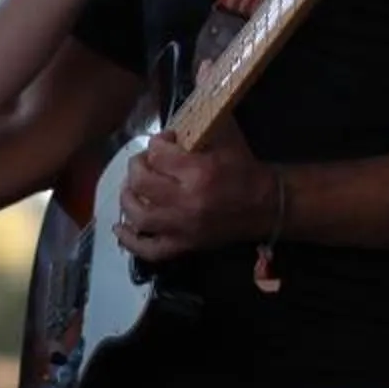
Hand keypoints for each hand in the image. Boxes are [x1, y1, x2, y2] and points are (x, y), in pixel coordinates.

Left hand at [114, 123, 282, 264]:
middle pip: (142, 183)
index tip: (163, 142)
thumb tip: (163, 137)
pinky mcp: (184, 246)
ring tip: (130, 189)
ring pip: (139, 215)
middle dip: (136, 167)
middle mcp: (187, 202)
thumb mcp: (223, 143)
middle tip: (143, 163)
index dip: (156, 143)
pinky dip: (130, 241)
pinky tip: (121, 227)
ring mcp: (182, 228)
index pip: (159, 155)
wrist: (268, 206)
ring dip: (127, 199)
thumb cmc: (245, 172)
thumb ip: (192, 138)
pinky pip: (150, 250)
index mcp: (199, 173)